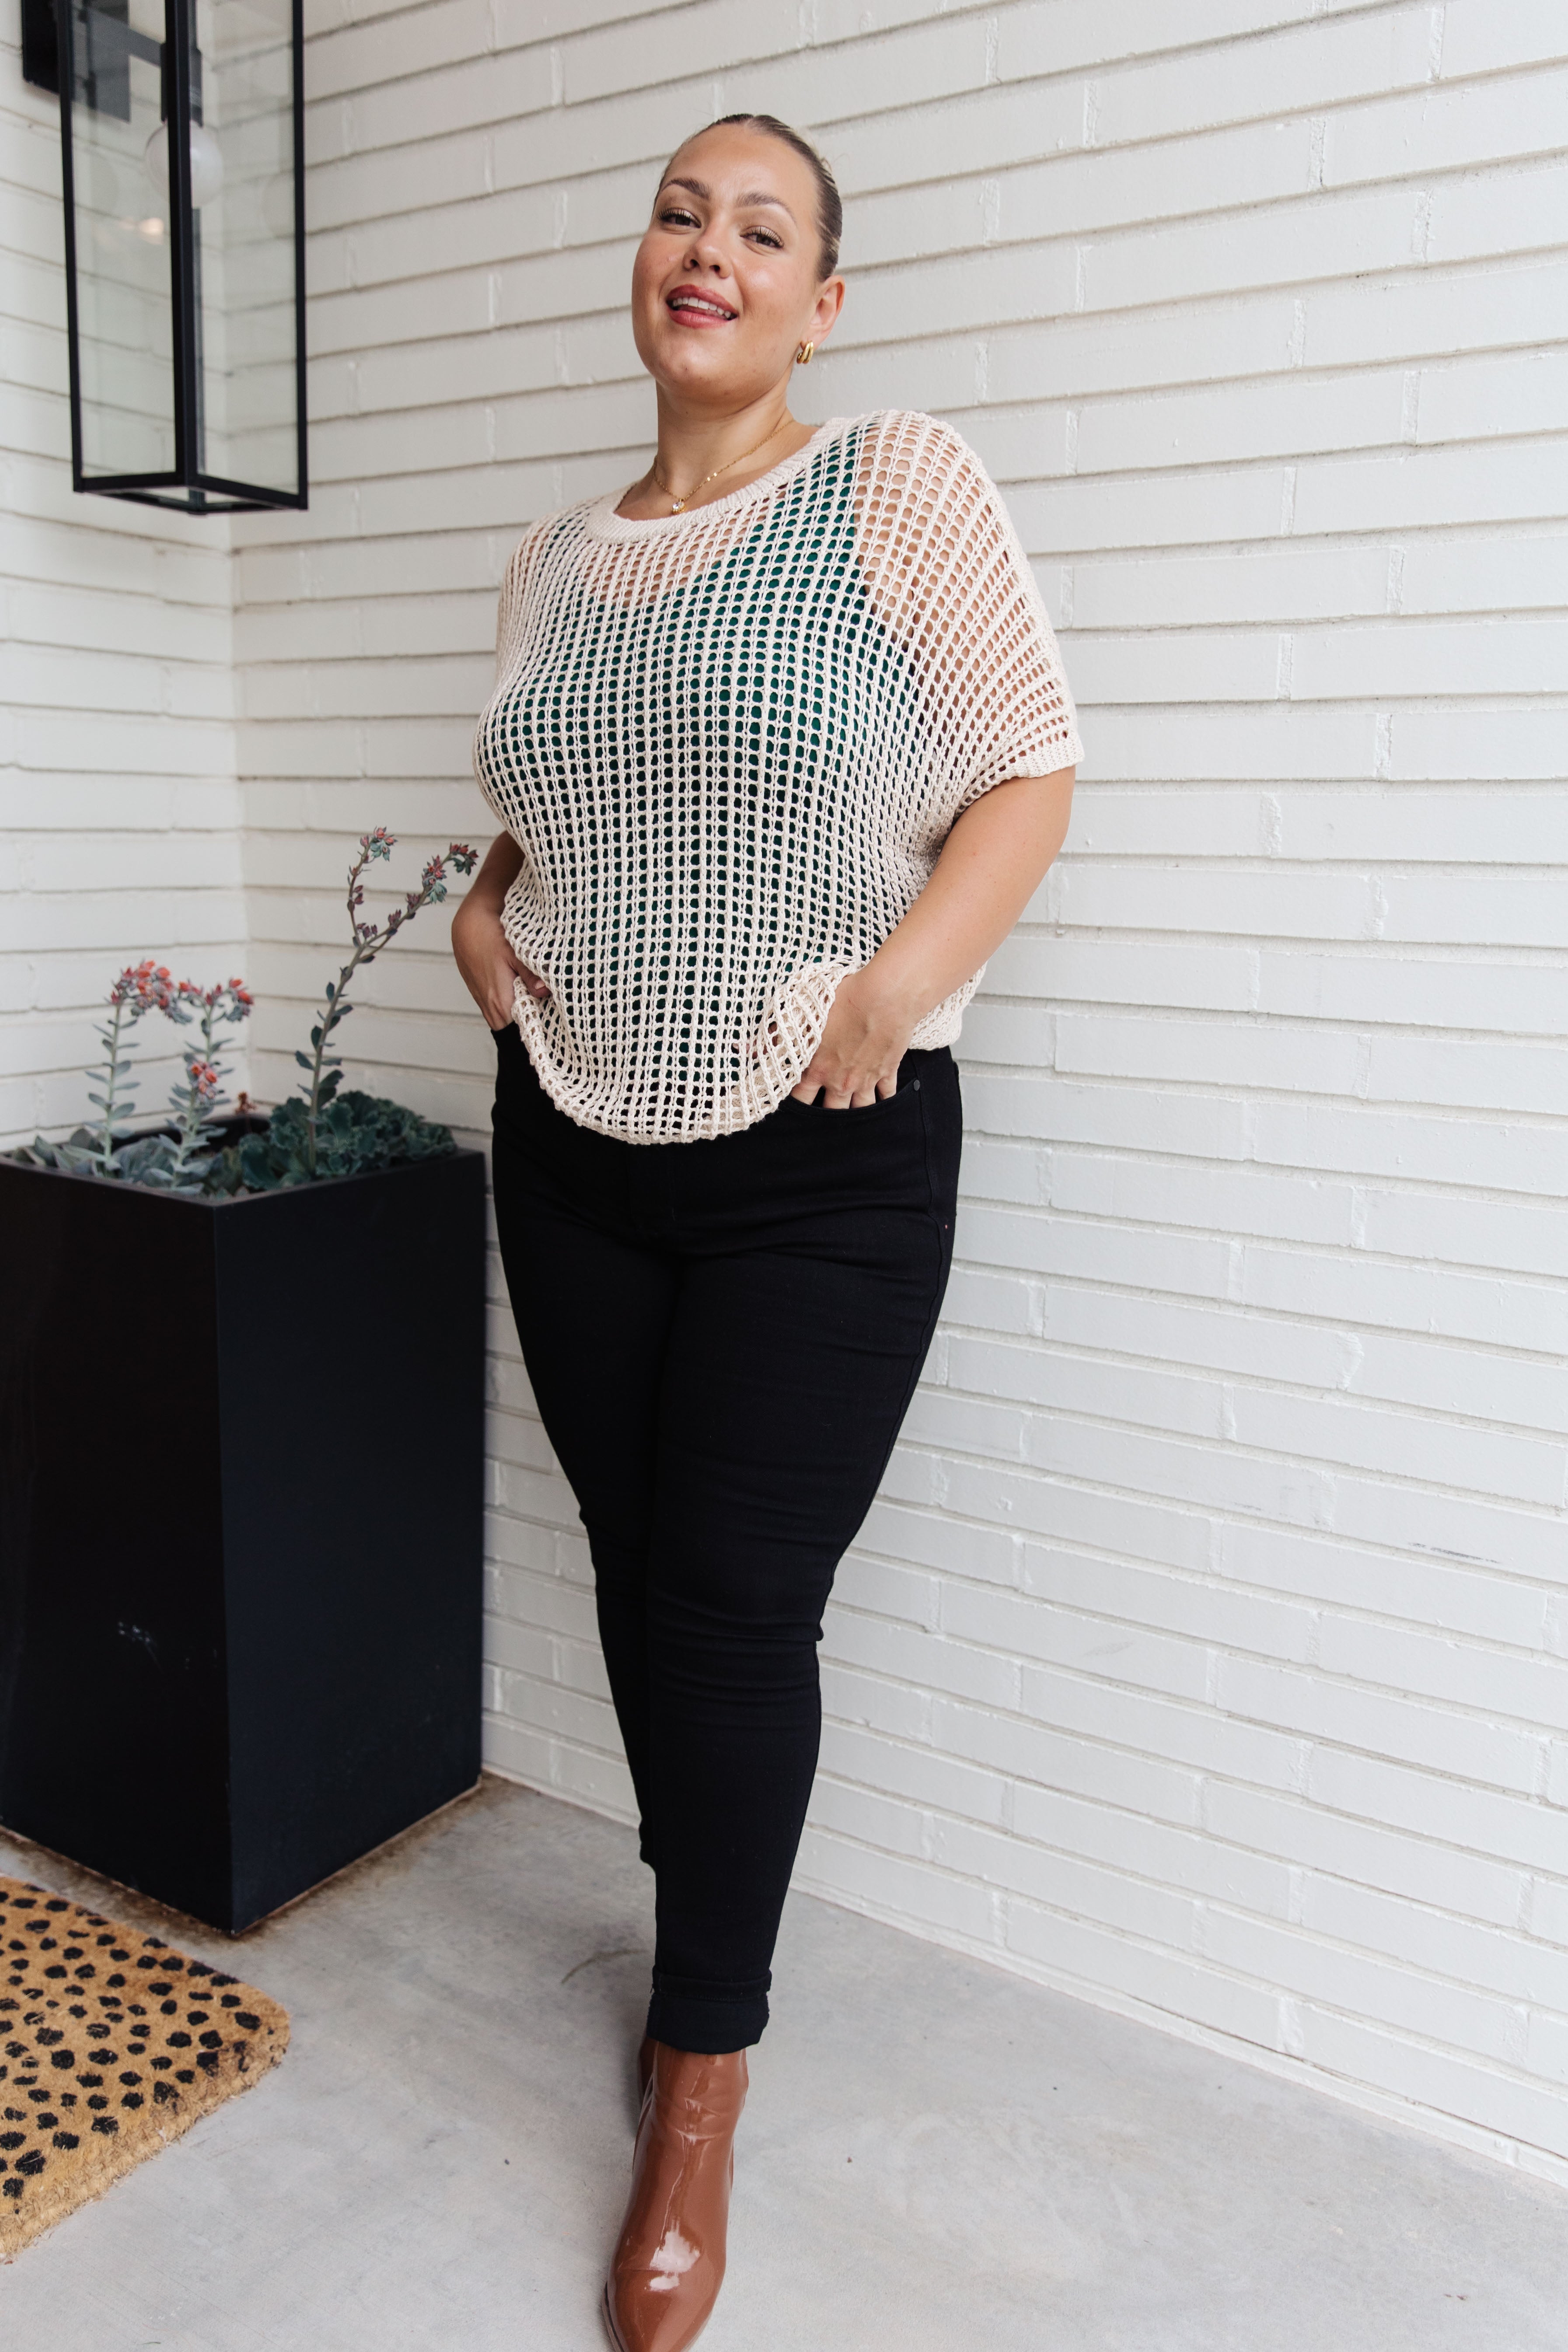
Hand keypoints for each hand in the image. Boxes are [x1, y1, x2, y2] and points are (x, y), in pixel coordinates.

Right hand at [451, 890, 547, 1028]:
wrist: (468, 925)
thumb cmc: (490, 936)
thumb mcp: (514, 953)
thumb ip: (530, 974)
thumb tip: (545, 991)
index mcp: (501, 1004)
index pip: (529, 1027)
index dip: (544, 1018)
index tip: (556, 1007)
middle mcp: (491, 1010)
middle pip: (521, 1024)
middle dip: (536, 1011)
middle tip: (547, 992)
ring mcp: (485, 1005)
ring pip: (512, 1016)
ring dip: (525, 1003)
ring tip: (532, 984)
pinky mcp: (483, 998)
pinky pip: (504, 1007)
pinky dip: (514, 998)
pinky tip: (519, 981)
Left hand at [790, 968, 915, 1107]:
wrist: (884, 997)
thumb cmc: (843, 1000)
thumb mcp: (801, 1013)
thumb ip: (776, 1036)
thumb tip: (749, 1050)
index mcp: (817, 1069)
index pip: (800, 1099)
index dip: (796, 1103)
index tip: (795, 1103)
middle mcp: (840, 1081)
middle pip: (831, 1111)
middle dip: (826, 1114)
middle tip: (824, 1111)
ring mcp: (866, 1079)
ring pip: (860, 1109)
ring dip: (855, 1112)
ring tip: (851, 1112)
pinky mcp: (888, 1071)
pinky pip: (886, 1094)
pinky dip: (884, 1100)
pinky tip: (881, 1100)